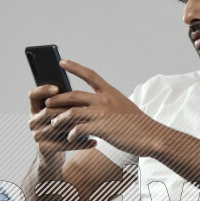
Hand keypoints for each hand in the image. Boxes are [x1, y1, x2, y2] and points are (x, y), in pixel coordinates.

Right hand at [28, 81, 97, 162]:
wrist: (53, 157)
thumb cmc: (61, 130)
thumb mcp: (60, 114)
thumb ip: (64, 104)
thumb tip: (81, 94)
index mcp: (35, 109)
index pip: (33, 95)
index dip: (43, 90)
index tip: (57, 88)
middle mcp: (33, 121)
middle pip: (48, 111)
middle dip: (67, 109)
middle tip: (85, 107)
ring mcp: (37, 136)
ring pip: (58, 127)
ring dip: (76, 125)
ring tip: (93, 123)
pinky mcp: (44, 148)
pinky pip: (64, 144)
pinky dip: (80, 143)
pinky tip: (94, 141)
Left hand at [43, 60, 158, 155]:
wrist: (152, 136)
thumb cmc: (139, 125)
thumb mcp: (124, 107)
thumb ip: (109, 104)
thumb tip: (97, 106)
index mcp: (110, 92)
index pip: (90, 75)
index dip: (74, 67)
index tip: (62, 62)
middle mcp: (105, 100)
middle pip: (74, 95)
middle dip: (57, 99)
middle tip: (47, 103)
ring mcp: (102, 114)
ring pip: (72, 112)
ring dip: (59, 118)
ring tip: (53, 123)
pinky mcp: (102, 129)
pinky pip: (79, 130)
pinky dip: (72, 134)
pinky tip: (70, 138)